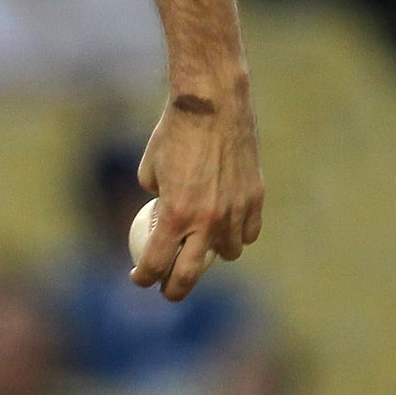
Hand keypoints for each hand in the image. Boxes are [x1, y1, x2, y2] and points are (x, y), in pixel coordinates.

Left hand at [132, 85, 263, 301]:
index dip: (143, 277)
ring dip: (211, 257)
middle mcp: (206, 221)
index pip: (156, 264)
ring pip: (226, 254)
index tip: (139, 278)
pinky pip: (249, 232)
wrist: (213, 105)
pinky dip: (238, 236)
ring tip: (201, 251)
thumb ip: (156, 199)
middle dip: (174, 289)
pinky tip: (228, 232)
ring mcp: (235, 212)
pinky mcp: (255, 199)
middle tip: (166, 289)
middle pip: (189, 275)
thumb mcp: (150, 170)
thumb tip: (159, 219)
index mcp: (174, 216)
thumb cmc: (174, 132)